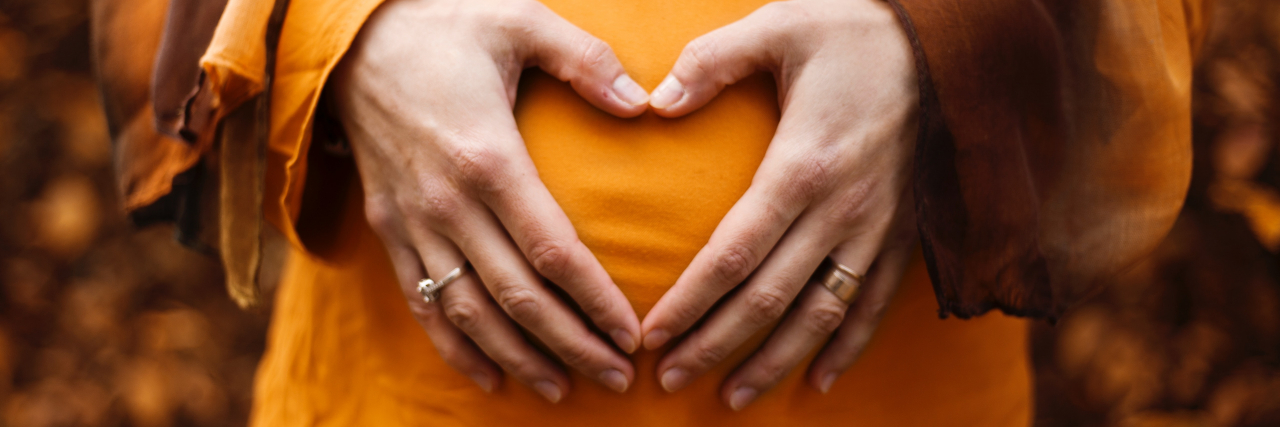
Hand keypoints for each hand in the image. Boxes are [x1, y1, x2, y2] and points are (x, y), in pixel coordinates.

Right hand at [331, 0, 650, 401]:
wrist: (351, 41)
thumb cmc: (445, 28)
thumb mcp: (518, 21)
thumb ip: (585, 60)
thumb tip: (642, 105)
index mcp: (488, 158)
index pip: (552, 251)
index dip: (595, 300)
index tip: (632, 333)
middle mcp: (447, 203)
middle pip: (516, 297)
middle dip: (572, 345)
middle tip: (618, 378)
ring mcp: (413, 223)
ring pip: (469, 313)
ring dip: (519, 358)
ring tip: (563, 389)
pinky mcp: (390, 230)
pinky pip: (421, 304)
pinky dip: (455, 348)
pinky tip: (489, 377)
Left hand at [638, 0, 919, 409]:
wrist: (951, 43)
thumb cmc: (853, 33)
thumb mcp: (779, 26)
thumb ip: (711, 62)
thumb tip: (655, 100)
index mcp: (802, 166)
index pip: (734, 254)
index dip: (691, 302)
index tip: (653, 335)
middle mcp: (841, 210)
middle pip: (769, 298)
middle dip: (715, 344)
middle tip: (669, 379)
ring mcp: (877, 229)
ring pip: (821, 315)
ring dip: (774, 361)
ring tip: (732, 397)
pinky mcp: (904, 234)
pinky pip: (874, 304)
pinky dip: (846, 348)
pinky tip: (818, 381)